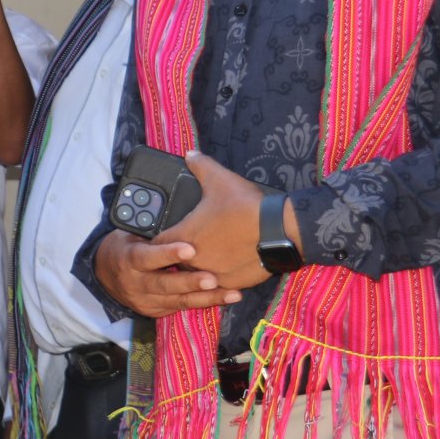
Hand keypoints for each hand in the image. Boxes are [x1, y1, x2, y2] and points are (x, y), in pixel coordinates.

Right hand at [95, 230, 241, 318]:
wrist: (105, 275)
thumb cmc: (125, 246)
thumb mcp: (129, 233)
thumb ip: (150, 228)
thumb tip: (175, 201)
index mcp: (128, 259)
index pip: (147, 257)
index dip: (168, 254)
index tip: (190, 249)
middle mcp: (136, 283)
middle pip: (164, 284)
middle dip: (190, 282)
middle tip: (212, 278)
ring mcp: (145, 300)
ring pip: (178, 301)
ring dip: (206, 297)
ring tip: (230, 293)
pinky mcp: (155, 311)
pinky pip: (182, 308)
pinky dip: (205, 303)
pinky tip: (227, 297)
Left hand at [155, 151, 274, 289]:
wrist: (282, 231)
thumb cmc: (246, 206)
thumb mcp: (220, 179)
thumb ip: (201, 166)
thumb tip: (190, 154)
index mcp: (184, 236)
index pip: (157, 244)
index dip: (157, 240)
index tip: (164, 234)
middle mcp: (192, 260)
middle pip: (175, 261)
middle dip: (180, 252)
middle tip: (192, 241)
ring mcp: (211, 275)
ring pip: (196, 274)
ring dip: (199, 265)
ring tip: (211, 251)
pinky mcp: (230, 284)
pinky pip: (218, 284)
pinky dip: (220, 274)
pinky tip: (228, 263)